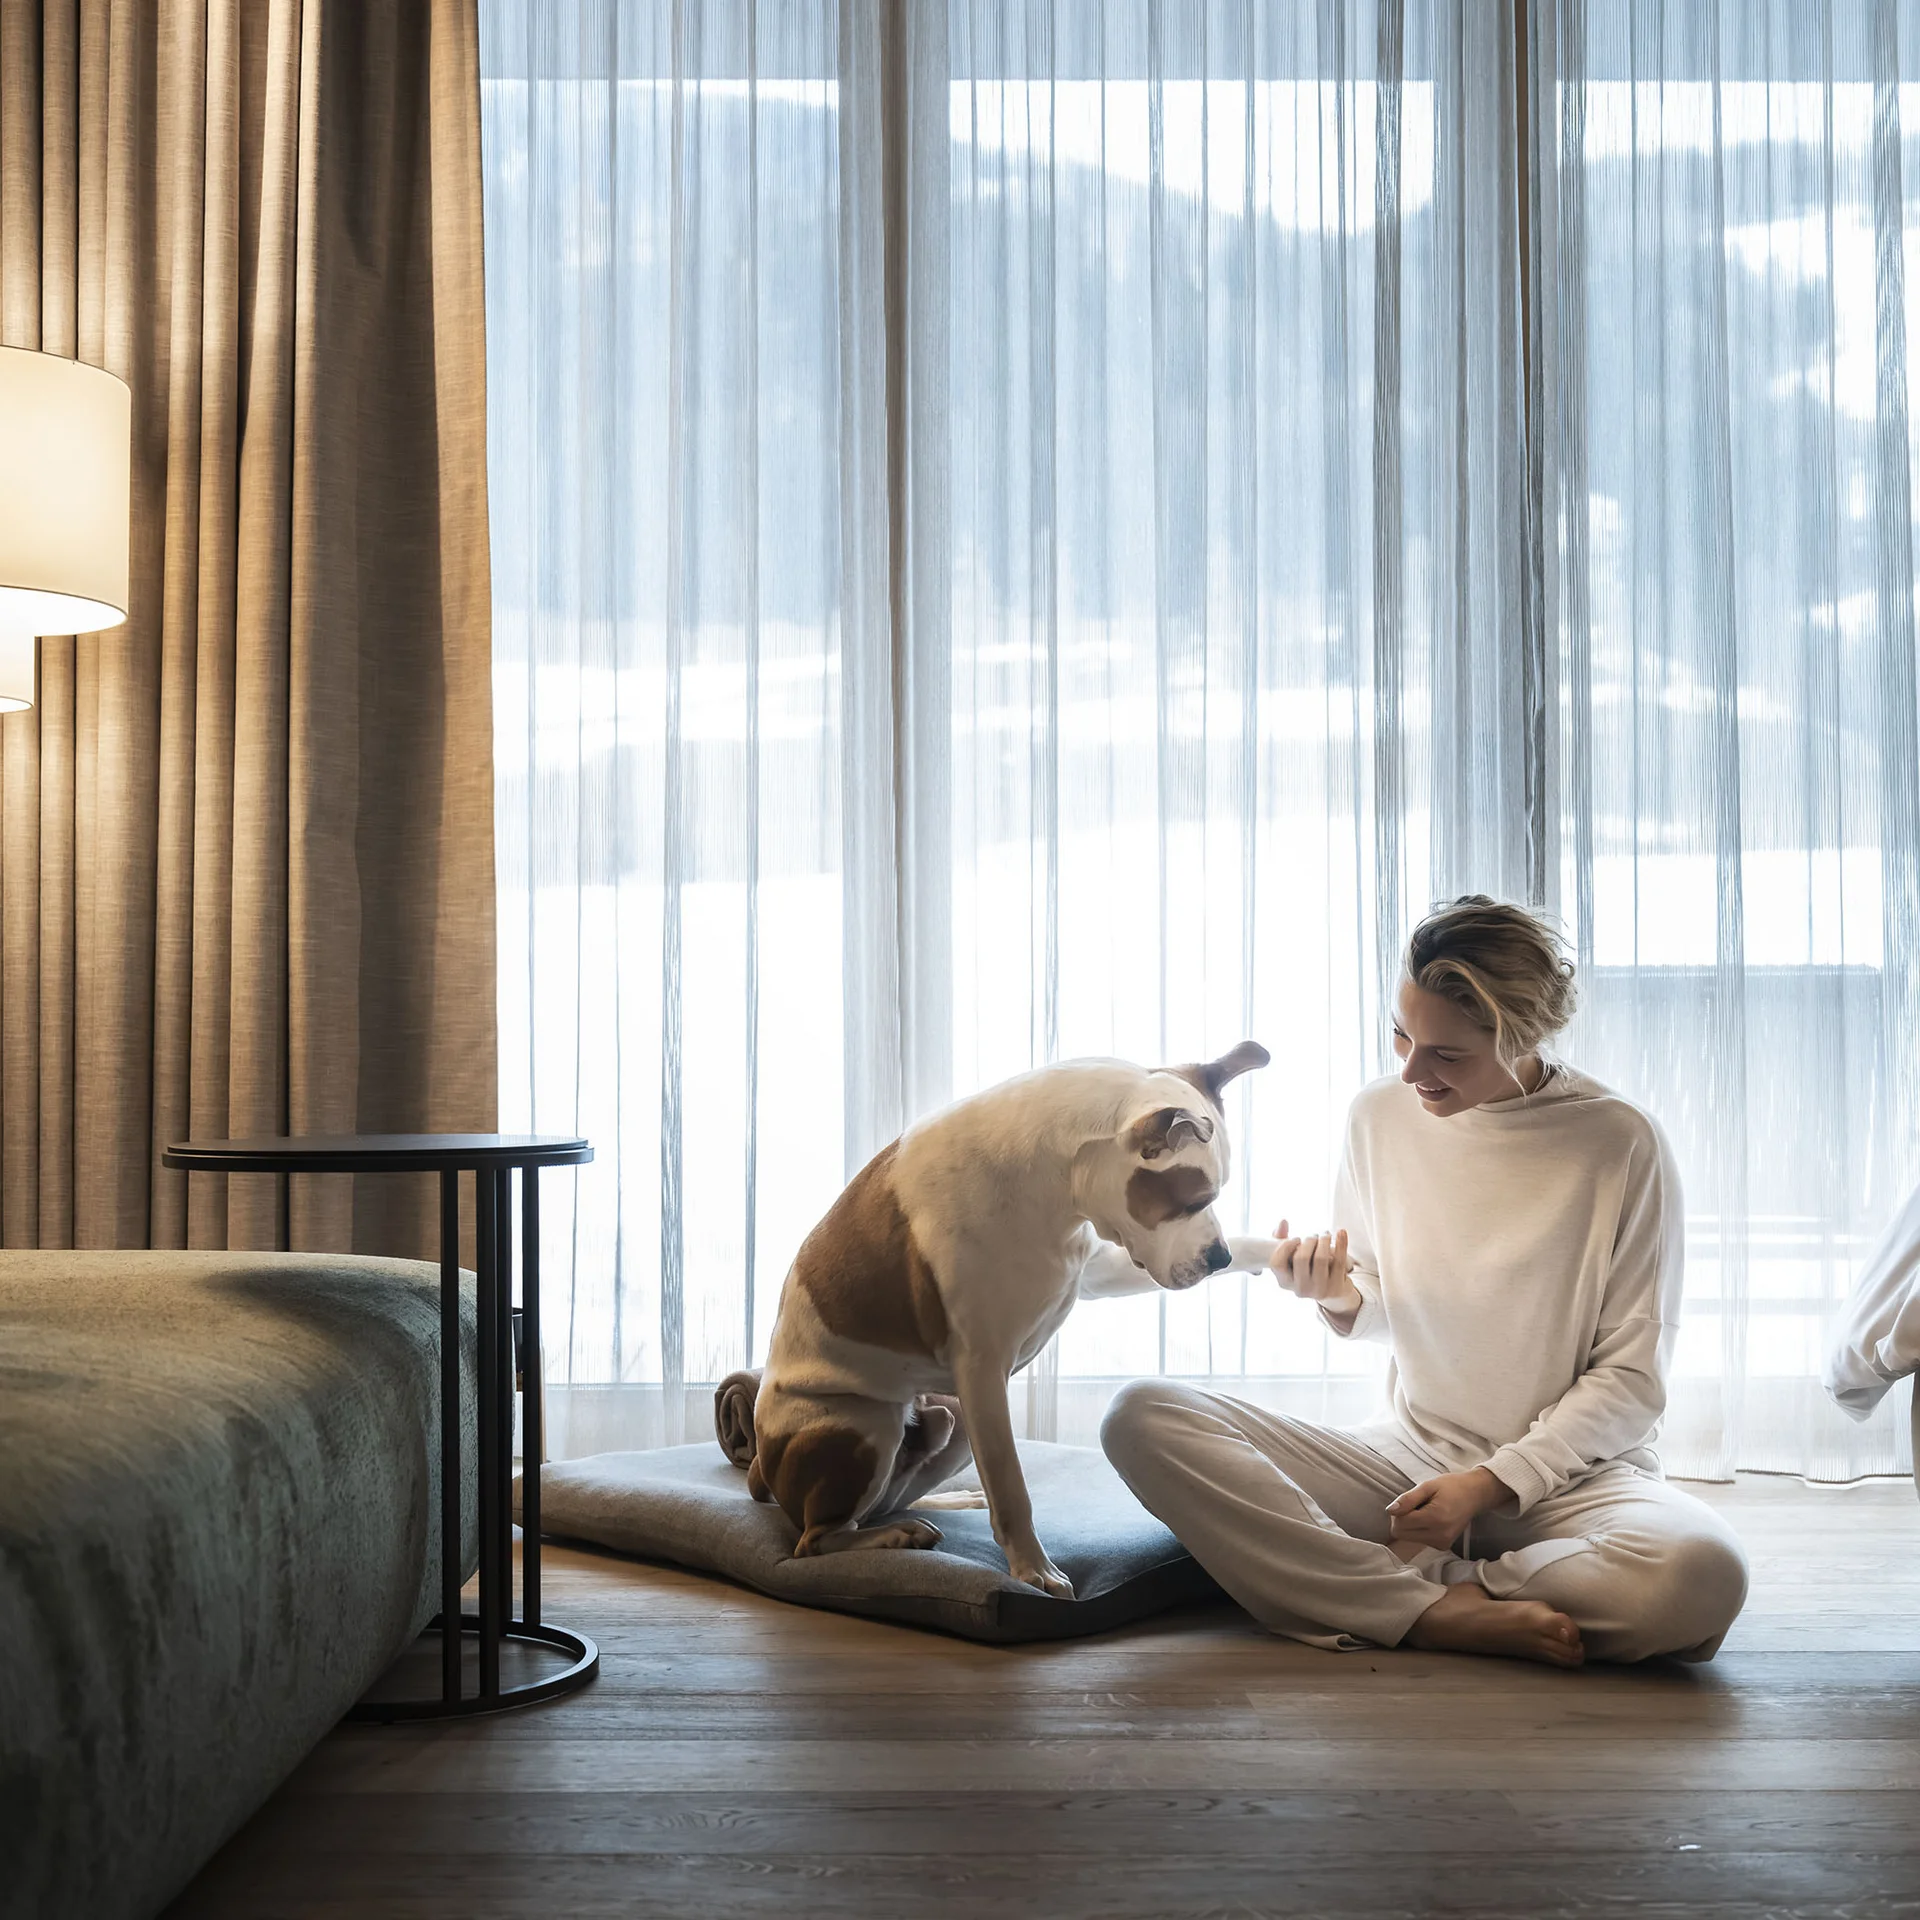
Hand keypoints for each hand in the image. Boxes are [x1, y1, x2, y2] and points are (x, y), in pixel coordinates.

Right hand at [1269, 1220, 1362, 1317]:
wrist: (1332, 1291)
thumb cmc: (1308, 1269)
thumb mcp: (1291, 1257)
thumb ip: (1280, 1237)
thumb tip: (1283, 1222)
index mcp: (1284, 1282)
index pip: (1277, 1262)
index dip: (1285, 1246)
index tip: (1297, 1238)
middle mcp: (1300, 1289)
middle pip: (1301, 1257)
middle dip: (1309, 1240)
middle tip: (1315, 1235)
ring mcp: (1318, 1291)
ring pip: (1320, 1258)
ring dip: (1324, 1239)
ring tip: (1326, 1235)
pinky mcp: (1336, 1288)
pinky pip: (1339, 1261)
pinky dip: (1341, 1244)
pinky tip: (1341, 1232)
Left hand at [1385, 1467, 1509, 1550]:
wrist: (1475, 1495)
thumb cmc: (1451, 1486)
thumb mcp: (1428, 1486)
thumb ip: (1408, 1499)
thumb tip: (1390, 1511)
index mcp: (1435, 1519)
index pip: (1399, 1524)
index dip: (1399, 1511)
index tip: (1410, 1501)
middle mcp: (1439, 1536)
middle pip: (1401, 1534)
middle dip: (1402, 1519)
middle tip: (1417, 1505)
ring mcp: (1442, 1543)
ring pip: (1408, 1538)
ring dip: (1411, 1524)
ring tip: (1426, 1510)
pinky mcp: (1443, 1546)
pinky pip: (1419, 1540)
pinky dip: (1420, 1529)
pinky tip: (1432, 1519)